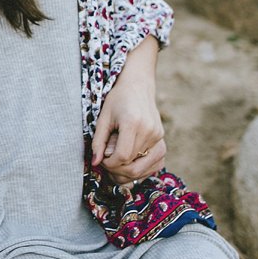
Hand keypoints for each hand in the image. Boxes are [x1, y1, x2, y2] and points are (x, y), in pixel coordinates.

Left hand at [93, 48, 166, 185]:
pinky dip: (141, 169)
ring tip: (117, 163)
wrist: (138, 86)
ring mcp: (159, 137)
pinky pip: (154, 165)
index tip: (102, 159)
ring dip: (128, 172)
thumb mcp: (103, 118)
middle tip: (107, 163)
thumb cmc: (118, 99)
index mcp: (133, 123)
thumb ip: (98, 141)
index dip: (109, 164)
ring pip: (144, 169)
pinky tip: (130, 162)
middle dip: (117, 171)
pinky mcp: (162, 141)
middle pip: (133, 167)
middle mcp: (150, 132)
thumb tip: (95, 163)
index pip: (122, 157)